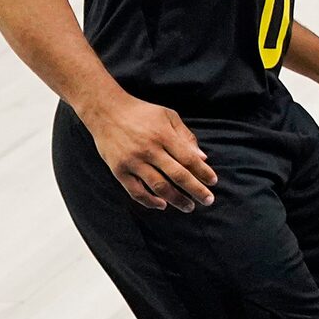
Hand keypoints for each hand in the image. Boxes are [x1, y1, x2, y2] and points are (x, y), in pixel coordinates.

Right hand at [87, 93, 216, 210]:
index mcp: (163, 136)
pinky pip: (135, 191)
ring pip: (158, 186)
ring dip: (176, 199)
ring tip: (189, 207)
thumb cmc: (142, 112)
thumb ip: (186, 136)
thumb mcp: (168, 116)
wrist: (105, 111)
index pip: (189, 159)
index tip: (213, 182)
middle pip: (177, 175)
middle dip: (196, 190)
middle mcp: (149, 150)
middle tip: (208, 200)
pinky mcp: (118, 170)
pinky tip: (162, 205)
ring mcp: (132, 162)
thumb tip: (202, 158)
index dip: (203, 172)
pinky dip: (149, 201)